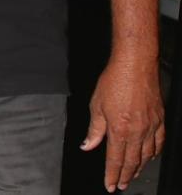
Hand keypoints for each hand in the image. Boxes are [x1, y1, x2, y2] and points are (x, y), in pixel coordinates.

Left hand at [81, 57, 163, 191]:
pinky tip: (150, 156)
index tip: (110, 185)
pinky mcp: (160, 119)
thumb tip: (87, 145)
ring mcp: (151, 126)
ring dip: (139, 167)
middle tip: (122, 185)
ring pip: (147, 155)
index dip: (112, 175)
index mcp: (120, 129)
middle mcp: (138, 132)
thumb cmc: (114, 80)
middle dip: (126, 176)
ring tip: (133, 175)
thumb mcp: (96, 104)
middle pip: (132, 161)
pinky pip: (159, 143)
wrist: (135, 65)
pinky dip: (154, 153)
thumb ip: (94, 129)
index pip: (115, 159)